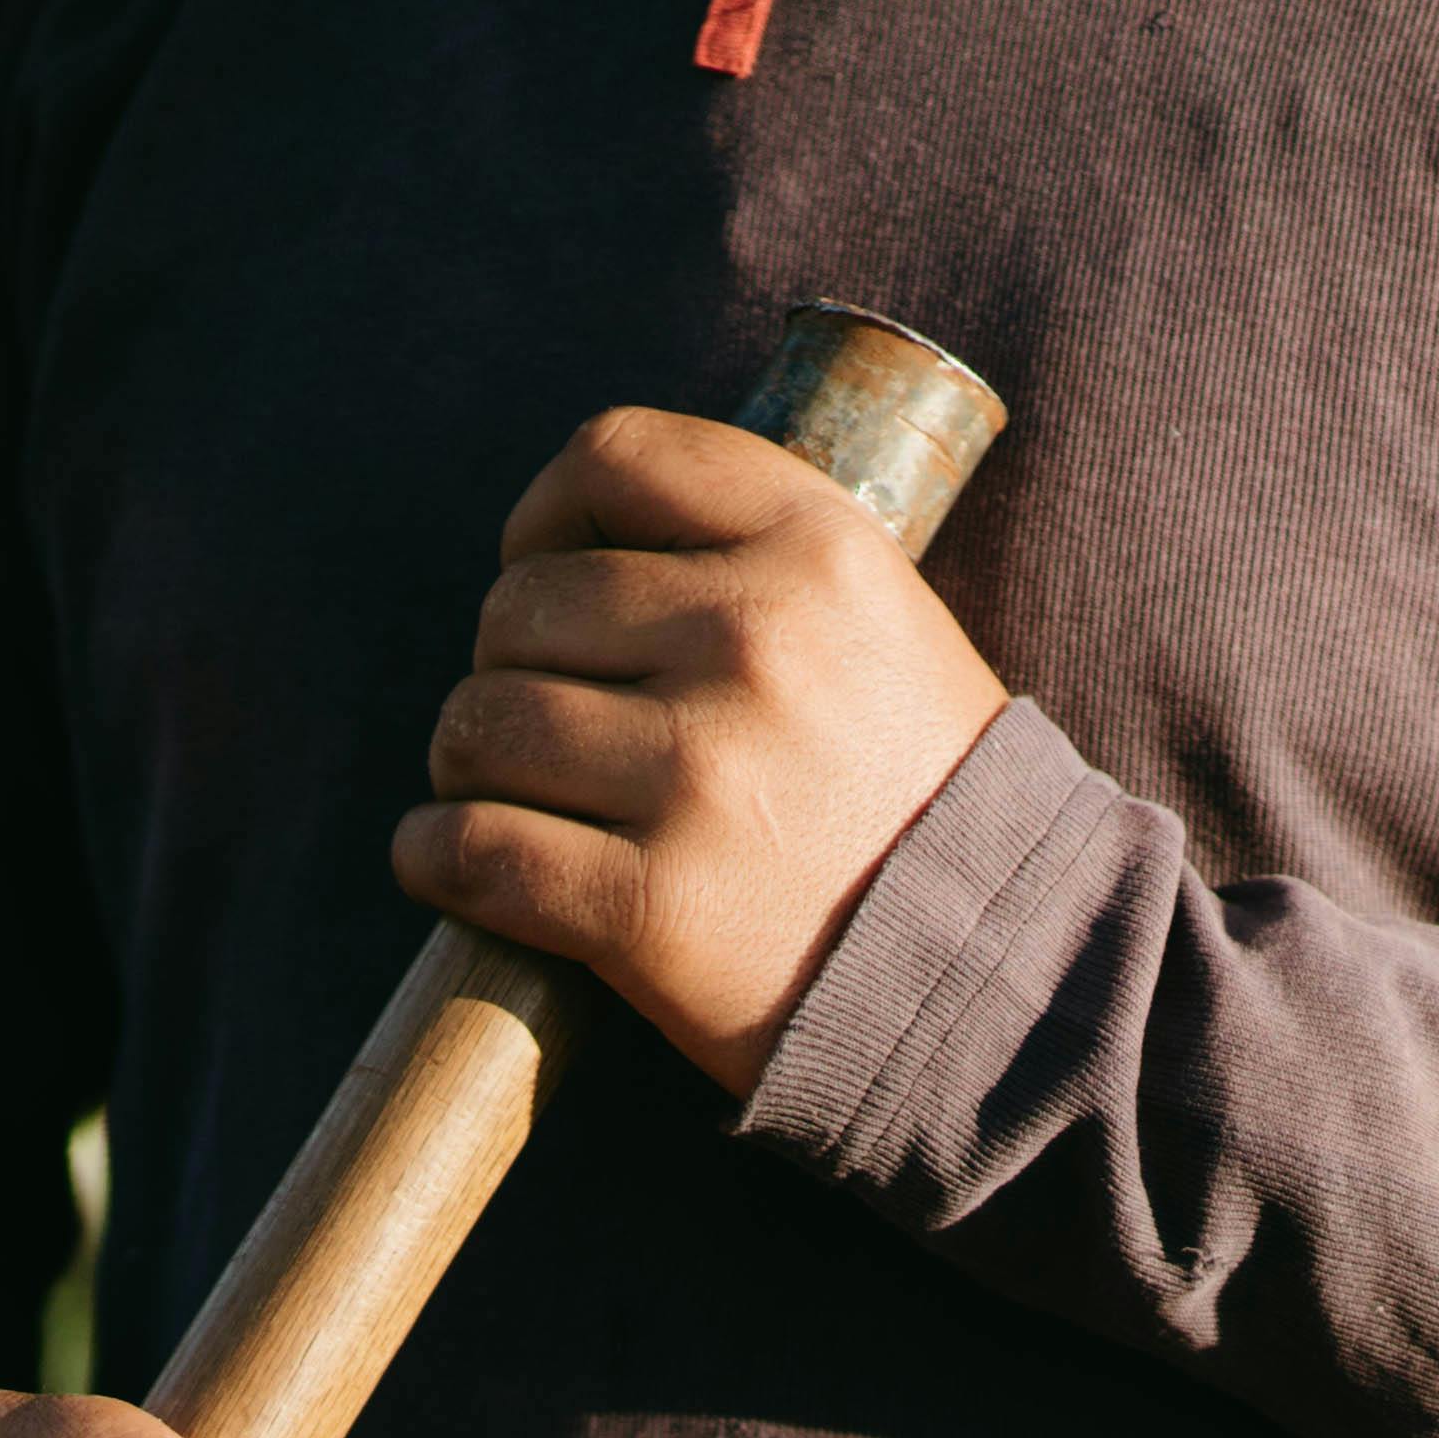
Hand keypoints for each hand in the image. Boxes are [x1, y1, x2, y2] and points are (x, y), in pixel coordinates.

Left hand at [394, 406, 1008, 1095]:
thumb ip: (753, 557)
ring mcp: (701, 776)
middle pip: (521, 603)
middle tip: (544, 725)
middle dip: (507, 664)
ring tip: (512, 796)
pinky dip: (435, 858)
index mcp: (818, 548)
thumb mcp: (879, 624)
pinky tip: (451, 864)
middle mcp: (756, 642)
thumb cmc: (916, 799)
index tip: (548, 570)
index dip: (546, 512)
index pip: (614, 457)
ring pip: (481, 723)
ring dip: (469, 763)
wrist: (1003, 980)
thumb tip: (570, 542)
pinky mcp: (651, 906)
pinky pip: (473, 850)